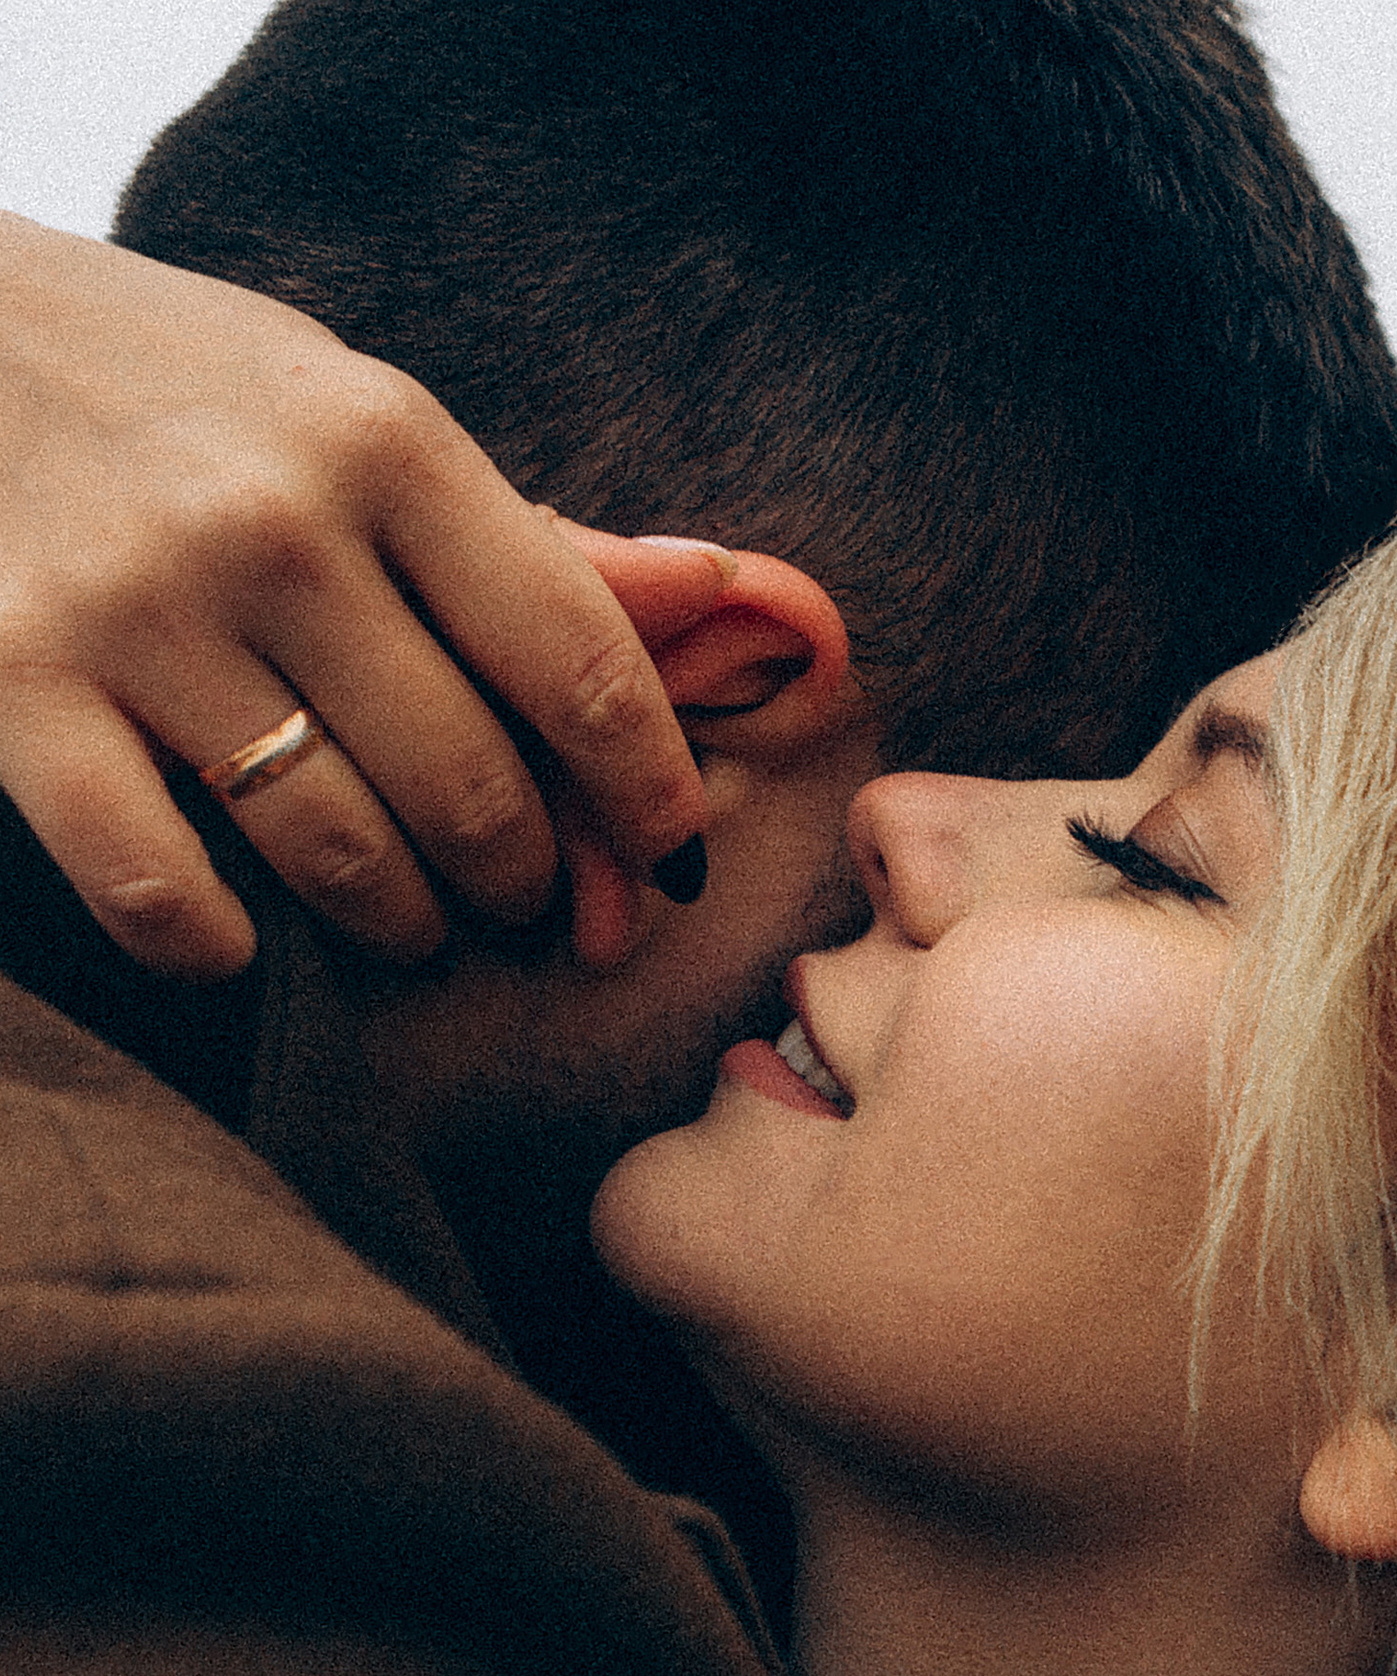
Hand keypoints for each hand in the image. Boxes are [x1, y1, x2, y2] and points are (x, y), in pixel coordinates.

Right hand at [0, 213, 716, 979]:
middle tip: (521, 898)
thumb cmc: (193, 397)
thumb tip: (715, 594)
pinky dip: (217, 946)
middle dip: (522, 878)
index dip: (650, 796)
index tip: (675, 864)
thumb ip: (529, 537)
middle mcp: (273, 525)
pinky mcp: (8, 679)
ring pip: (333, 848)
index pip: (579, 665)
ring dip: (399, 920)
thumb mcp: (363, 421)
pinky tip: (245, 939)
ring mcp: (137, 607)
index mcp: (388, 443)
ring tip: (411, 921)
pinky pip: (155, 885)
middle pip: (469, 784)